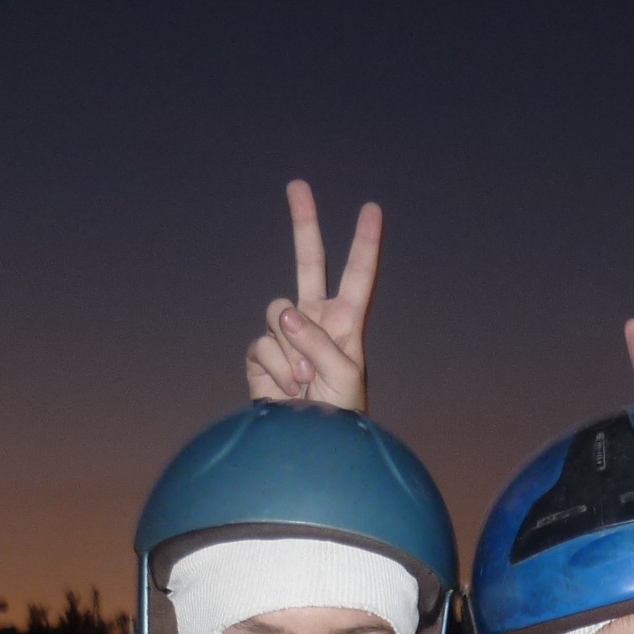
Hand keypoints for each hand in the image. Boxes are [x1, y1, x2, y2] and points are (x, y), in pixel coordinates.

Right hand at [244, 178, 382, 412]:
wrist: (308, 447)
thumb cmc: (339, 415)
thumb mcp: (343, 376)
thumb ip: (317, 341)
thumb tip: (284, 316)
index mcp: (346, 322)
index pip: (357, 275)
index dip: (364, 243)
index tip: (372, 209)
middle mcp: (315, 320)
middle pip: (308, 262)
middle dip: (304, 223)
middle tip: (297, 185)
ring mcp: (286, 336)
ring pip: (277, 315)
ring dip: (291, 350)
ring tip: (306, 383)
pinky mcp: (261, 355)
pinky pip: (261, 345)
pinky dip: (276, 369)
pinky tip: (288, 392)